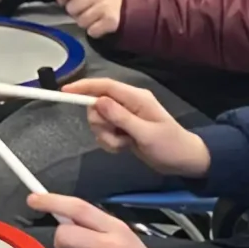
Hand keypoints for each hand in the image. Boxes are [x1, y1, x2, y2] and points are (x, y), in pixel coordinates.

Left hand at [56, 0, 122, 35]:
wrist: (137, 8)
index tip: (62, 1)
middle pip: (71, 8)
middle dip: (76, 13)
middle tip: (87, 11)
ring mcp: (105, 7)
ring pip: (80, 22)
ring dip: (86, 23)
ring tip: (96, 18)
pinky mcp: (110, 21)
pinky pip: (91, 31)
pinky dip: (95, 31)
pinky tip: (102, 25)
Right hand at [75, 77, 209, 176]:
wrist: (183, 161)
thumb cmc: (170, 146)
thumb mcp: (146, 133)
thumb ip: (121, 117)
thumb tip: (98, 101)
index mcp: (136, 98)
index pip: (105, 86)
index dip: (84, 87)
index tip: (65, 92)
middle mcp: (128, 104)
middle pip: (97, 105)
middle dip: (100, 123)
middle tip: (115, 136)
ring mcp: (125, 116)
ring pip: (99, 121)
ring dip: (106, 136)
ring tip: (124, 144)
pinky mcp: (122, 128)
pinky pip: (104, 132)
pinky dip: (109, 142)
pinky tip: (124, 148)